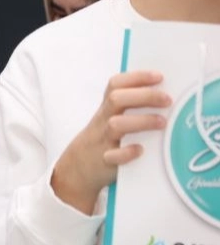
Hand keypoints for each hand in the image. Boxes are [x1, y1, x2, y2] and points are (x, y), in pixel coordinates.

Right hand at [51, 70, 170, 213]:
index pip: (116, 84)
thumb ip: (129, 106)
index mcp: (106, 108)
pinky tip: (140, 150)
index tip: (158, 77)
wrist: (77, 167)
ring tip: (161, 122)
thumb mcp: (108, 118)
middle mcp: (104, 120)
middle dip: (144, 96)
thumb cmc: (102, 139)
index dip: (136, 77)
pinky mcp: (105, 161)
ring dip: (141, 121)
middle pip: (116, 99)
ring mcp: (103, 140)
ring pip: (115, 125)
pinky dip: (127, 152)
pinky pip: (113, 156)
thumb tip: (164, 94)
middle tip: (167, 100)